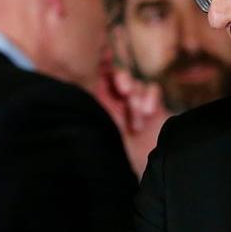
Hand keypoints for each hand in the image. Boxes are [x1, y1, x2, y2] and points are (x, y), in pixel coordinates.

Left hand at [91, 59, 169, 177]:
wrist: (139, 173)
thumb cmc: (110, 154)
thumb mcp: (96, 125)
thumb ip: (92, 105)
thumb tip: (78, 84)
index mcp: (95, 102)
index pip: (95, 76)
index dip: (100, 64)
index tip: (103, 58)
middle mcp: (113, 102)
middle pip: (118, 74)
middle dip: (123, 80)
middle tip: (124, 92)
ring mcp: (133, 104)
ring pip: (136, 83)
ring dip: (137, 98)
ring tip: (138, 117)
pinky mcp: (152, 109)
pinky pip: (151, 89)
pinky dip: (150, 98)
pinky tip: (147, 114)